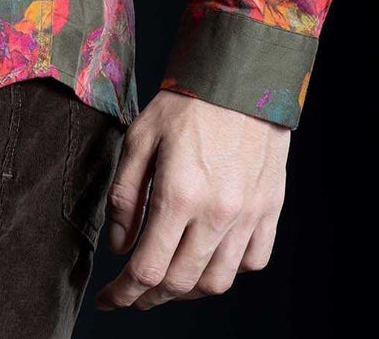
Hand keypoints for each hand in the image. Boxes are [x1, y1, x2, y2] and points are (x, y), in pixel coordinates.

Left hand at [95, 88, 288, 310]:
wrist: (242, 78)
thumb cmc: (186, 103)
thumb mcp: (140, 137)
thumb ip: (125, 195)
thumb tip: (119, 246)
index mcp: (178, 195)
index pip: (147, 269)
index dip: (123, 293)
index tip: (108, 299)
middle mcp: (216, 214)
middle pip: (180, 283)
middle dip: (149, 298)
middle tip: (132, 294)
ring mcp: (248, 216)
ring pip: (217, 282)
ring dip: (187, 289)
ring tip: (168, 278)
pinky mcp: (270, 210)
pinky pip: (252, 262)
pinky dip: (227, 270)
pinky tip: (208, 257)